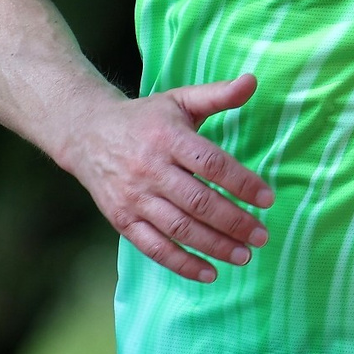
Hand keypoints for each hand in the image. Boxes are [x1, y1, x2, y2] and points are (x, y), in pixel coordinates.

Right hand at [61, 74, 272, 281]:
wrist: (86, 134)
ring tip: (244, 256)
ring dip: (213, 245)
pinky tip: (210, 273)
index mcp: (167, 138)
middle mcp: (149, 169)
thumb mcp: (179, 100)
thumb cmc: (146, 118)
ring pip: (178, 228)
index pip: (210, 163)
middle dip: (234, 221)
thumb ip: (217, 94)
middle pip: (197, 201)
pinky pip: (153, 247)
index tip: (268, 198)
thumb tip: (253, 80)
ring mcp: (133, 197)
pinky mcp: (121, 219)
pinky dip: (181, 263)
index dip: (241, 182)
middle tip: (263, 235)